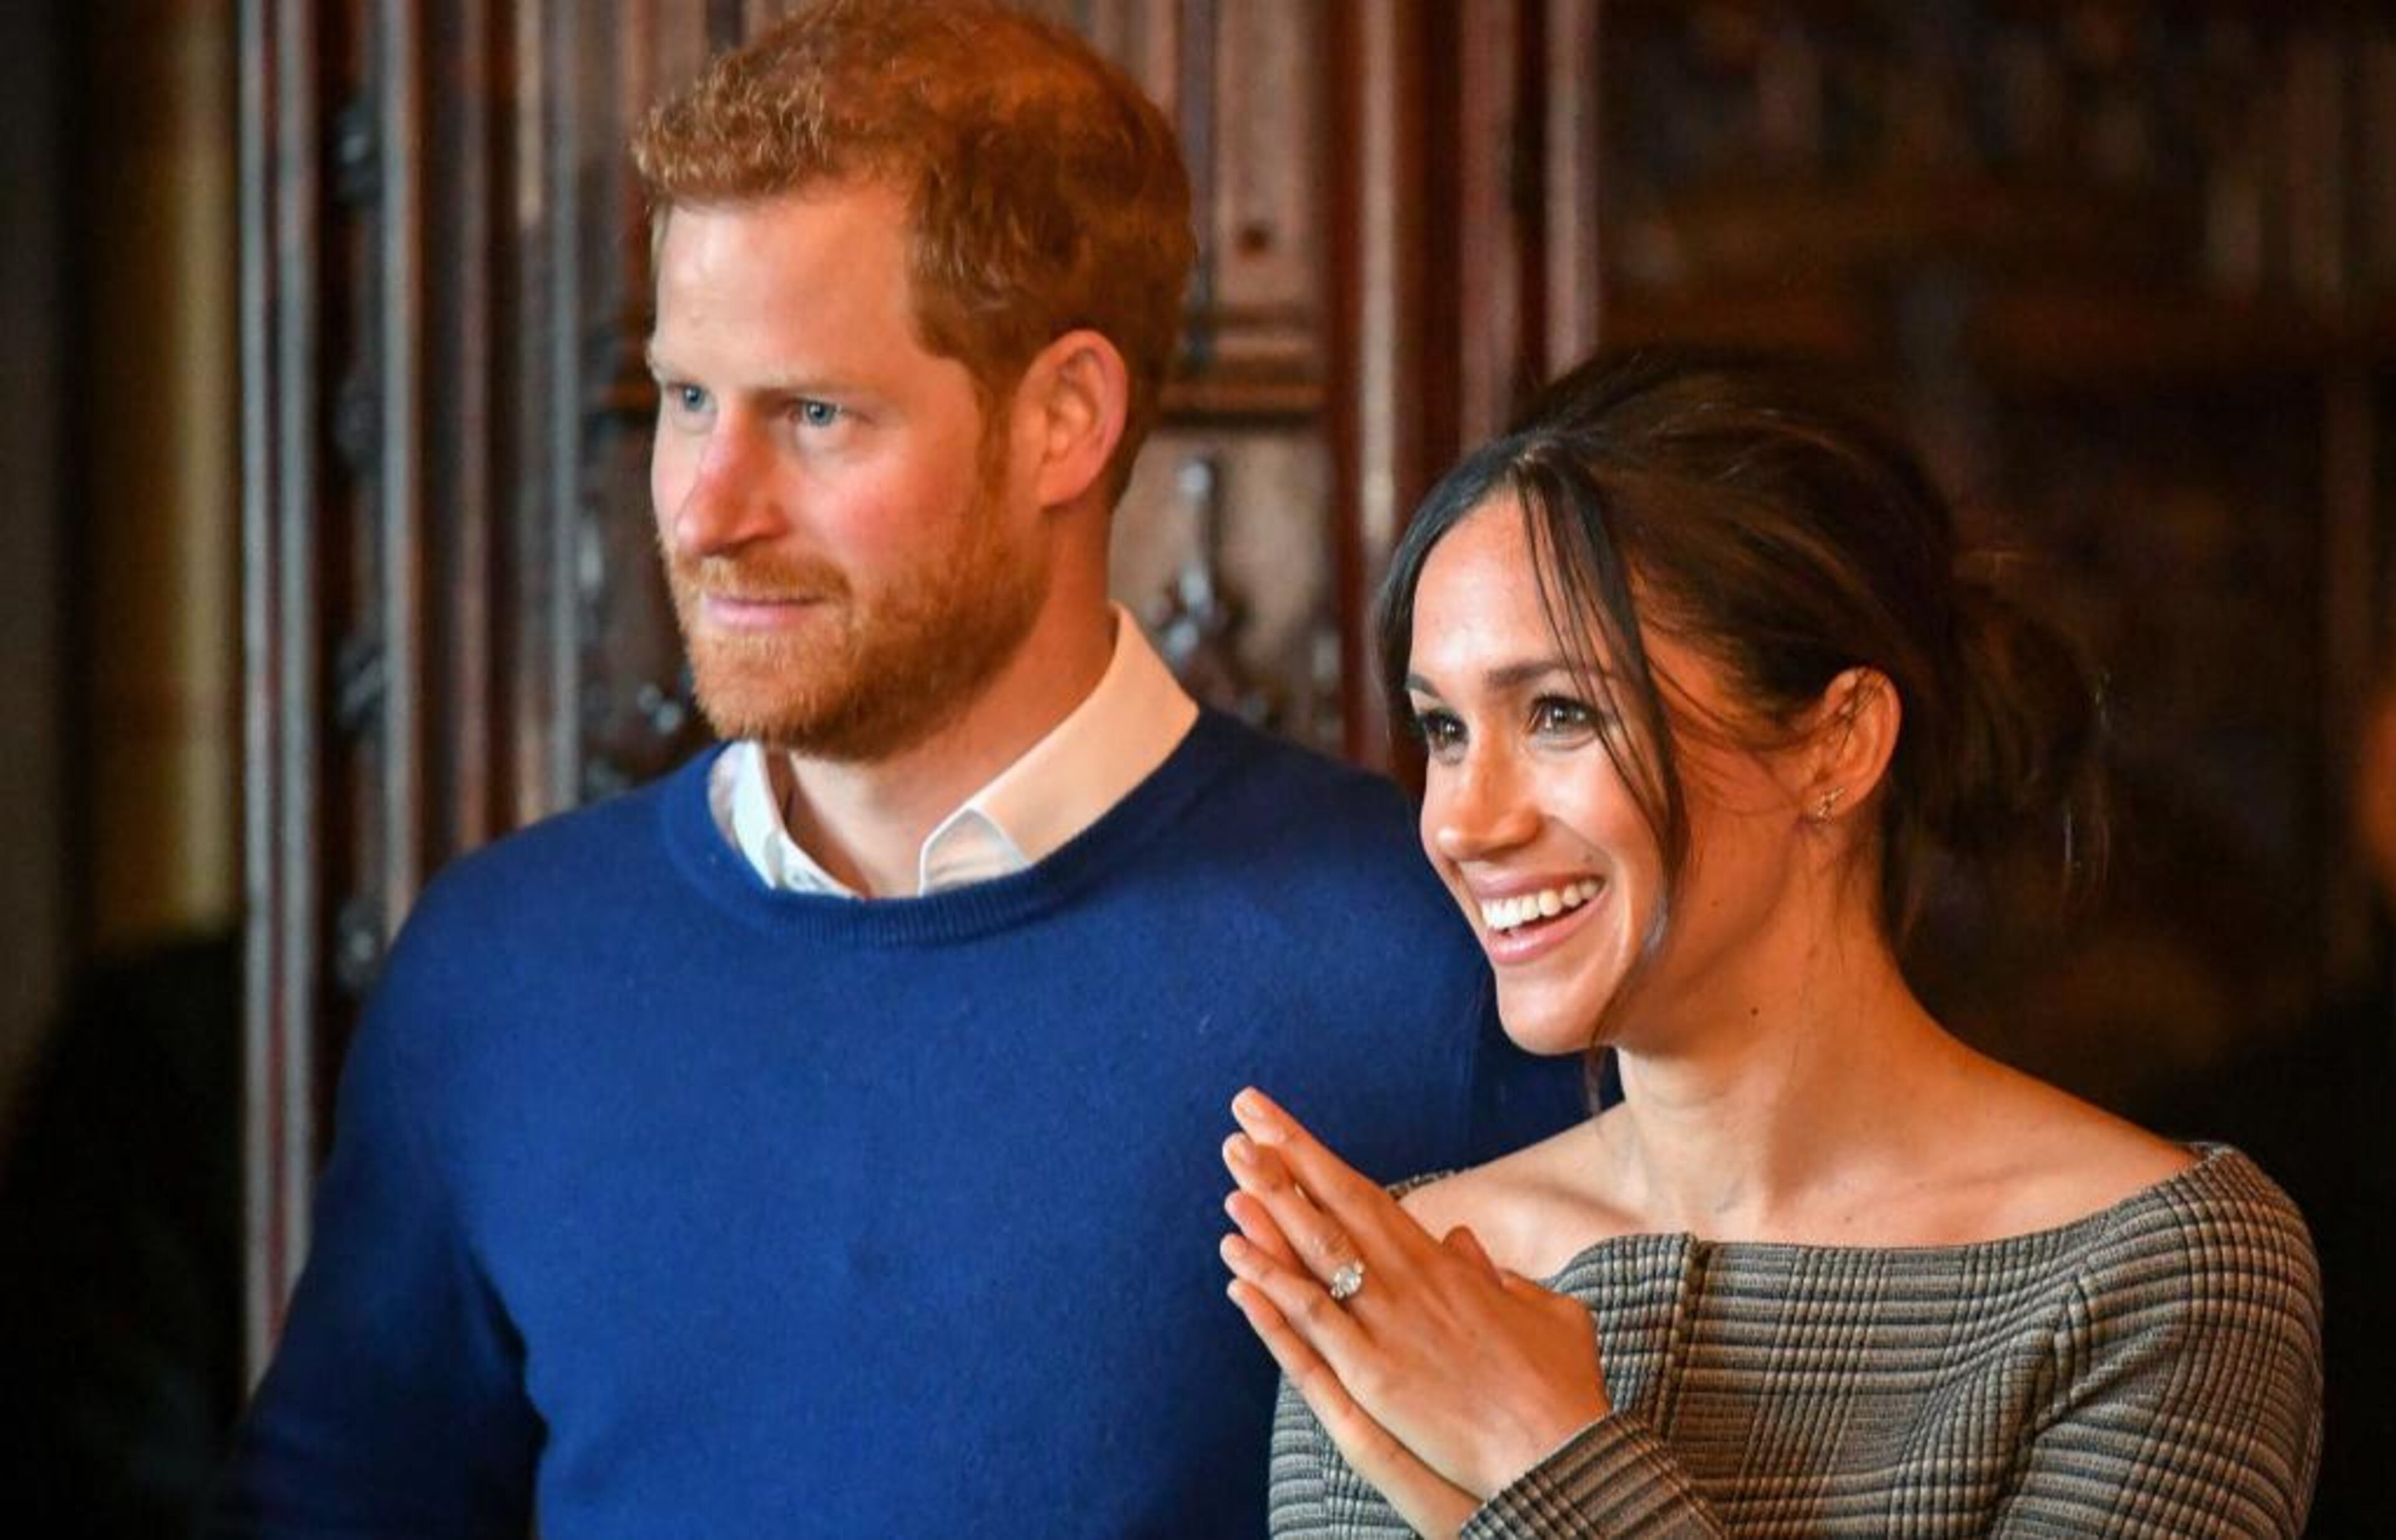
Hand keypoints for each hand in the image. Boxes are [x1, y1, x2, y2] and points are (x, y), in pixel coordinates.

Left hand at [1217, 1088, 1609, 1520]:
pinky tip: (1234, 1254)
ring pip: (1317, 1250)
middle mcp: (1410, 1284)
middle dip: (1286, 1156)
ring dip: (1270, 1202)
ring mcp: (1388, 1327)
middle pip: (1336, 1205)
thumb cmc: (1562, 1390)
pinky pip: (1312, 1320)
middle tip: (1242, 1111)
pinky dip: (1271, 1284)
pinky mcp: (1372, 1377)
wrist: (1565, 1454)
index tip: (1280, 1127)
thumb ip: (1500, 1275)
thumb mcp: (1544, 1312)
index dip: (1320, 1159)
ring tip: (1232, 1160)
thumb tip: (1465, 1245)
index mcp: (1445, 1267)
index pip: (1368, 1197)